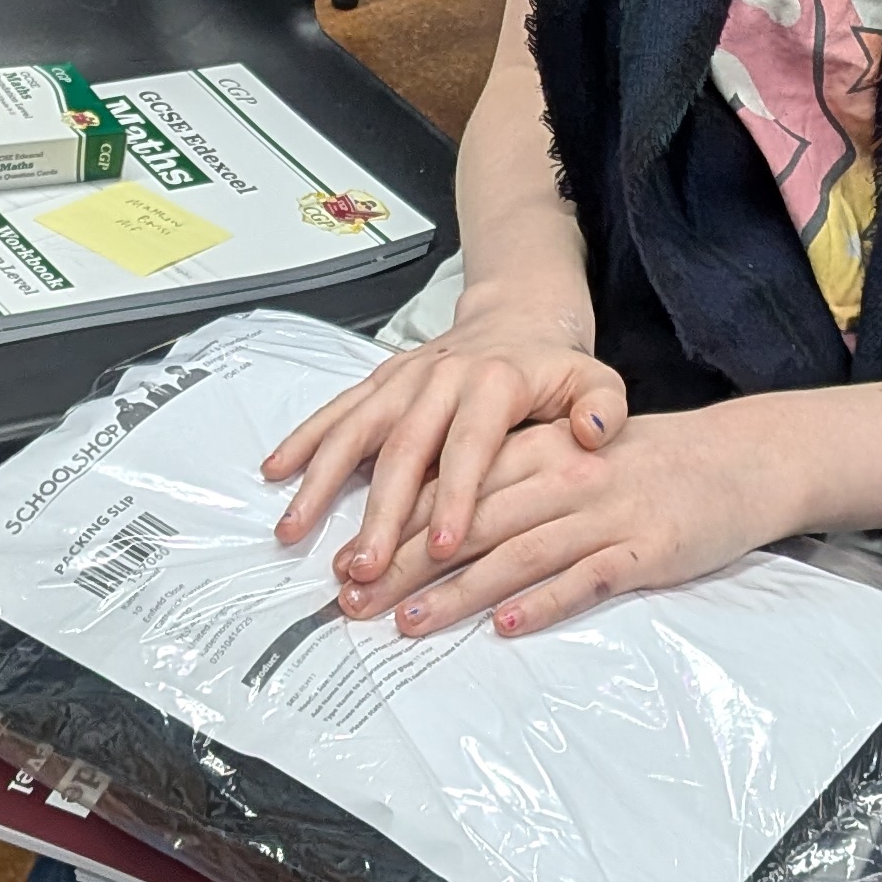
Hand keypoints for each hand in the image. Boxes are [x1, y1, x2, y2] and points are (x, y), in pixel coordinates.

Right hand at [262, 297, 626, 590]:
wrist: (518, 313)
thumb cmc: (554, 363)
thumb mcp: (595, 378)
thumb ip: (603, 407)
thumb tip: (595, 432)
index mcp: (493, 383)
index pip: (472, 447)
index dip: (458, 497)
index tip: (447, 547)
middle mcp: (440, 378)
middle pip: (403, 451)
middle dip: (380, 514)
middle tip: (364, 568)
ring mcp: (403, 379)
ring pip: (356, 432)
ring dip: (322, 483)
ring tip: (296, 531)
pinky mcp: (381, 382)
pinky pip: (335, 411)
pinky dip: (304, 441)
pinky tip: (277, 473)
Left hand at [343, 404, 800, 641]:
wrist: (735, 461)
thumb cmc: (641, 464)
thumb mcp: (569, 452)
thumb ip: (506, 479)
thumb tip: (428, 524)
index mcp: (538, 448)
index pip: (451, 485)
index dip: (392, 525)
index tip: (344, 562)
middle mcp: (564, 476)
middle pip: (469, 522)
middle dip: (404, 563)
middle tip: (352, 599)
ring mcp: (605, 515)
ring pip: (517, 553)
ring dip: (458, 591)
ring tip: (407, 622)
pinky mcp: (644, 551)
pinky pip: (587, 578)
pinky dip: (545, 602)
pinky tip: (507, 627)